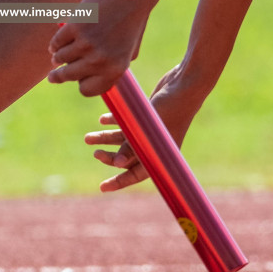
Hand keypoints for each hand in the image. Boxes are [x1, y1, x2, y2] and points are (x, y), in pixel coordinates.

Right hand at [46, 0, 151, 96]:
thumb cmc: (132, 20)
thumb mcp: (129, 50)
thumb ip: (112, 67)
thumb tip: (90, 81)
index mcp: (115, 70)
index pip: (88, 90)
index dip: (80, 84)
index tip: (75, 80)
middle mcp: (100, 61)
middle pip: (68, 76)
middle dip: (57, 77)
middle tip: (51, 77)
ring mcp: (87, 44)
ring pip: (60, 58)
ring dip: (57, 56)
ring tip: (56, 53)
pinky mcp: (75, 27)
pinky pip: (56, 42)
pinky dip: (55, 42)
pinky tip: (57, 40)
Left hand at [84, 64, 205, 191]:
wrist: (184, 84)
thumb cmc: (171, 108)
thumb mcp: (148, 130)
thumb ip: (132, 147)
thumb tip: (117, 164)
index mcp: (158, 154)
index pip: (136, 174)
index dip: (119, 182)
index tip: (102, 187)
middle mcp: (153, 145)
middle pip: (127, 156)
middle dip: (109, 156)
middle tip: (94, 152)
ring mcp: (150, 130)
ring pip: (123, 138)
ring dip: (106, 138)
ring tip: (88, 137)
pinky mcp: (147, 115)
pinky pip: (127, 123)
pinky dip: (114, 121)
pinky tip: (102, 119)